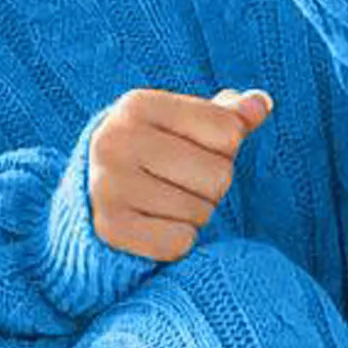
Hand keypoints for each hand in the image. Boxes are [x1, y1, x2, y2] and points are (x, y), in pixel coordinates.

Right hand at [89, 87, 272, 260]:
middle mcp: (117, 141)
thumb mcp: (180, 128)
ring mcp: (108, 186)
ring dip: (193, 216)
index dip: (223, 150)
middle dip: (210, 188)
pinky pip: (179, 243)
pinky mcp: (109, 229)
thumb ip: (224, 117)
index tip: (191, 152)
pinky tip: (154, 228)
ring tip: (163, 206)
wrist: (86, 203)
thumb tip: (261, 104)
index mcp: (137, 105)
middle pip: (218, 175)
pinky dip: (176, 242)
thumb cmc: (148, 158)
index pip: (227, 131)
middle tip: (177, 186)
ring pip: (200, 212)